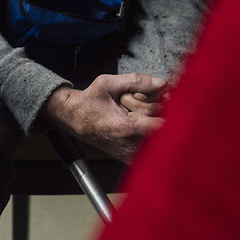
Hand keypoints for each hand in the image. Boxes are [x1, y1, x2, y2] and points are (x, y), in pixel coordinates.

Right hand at [41, 73, 166, 162]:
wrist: (74, 119)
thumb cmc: (89, 102)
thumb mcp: (107, 83)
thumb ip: (136, 80)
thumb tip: (162, 83)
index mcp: (126, 127)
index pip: (163, 125)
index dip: (165, 110)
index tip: (162, 101)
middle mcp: (130, 145)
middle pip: (162, 129)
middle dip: (154, 114)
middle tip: (137, 106)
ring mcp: (130, 154)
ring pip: (158, 139)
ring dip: (152, 126)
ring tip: (134, 118)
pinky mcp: (131, 159)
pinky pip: (151, 147)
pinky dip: (148, 136)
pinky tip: (135, 128)